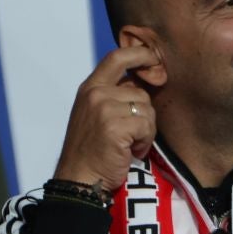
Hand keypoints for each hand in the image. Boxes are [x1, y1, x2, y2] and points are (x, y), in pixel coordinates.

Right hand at [51, 44, 160, 194]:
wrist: (79, 179)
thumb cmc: (90, 152)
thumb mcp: (93, 114)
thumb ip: (111, 95)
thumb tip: (141, 82)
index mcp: (89, 88)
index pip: (117, 57)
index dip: (139, 54)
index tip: (153, 58)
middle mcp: (96, 94)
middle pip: (140, 90)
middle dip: (143, 113)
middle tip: (131, 134)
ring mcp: (105, 109)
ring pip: (147, 108)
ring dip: (145, 130)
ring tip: (128, 144)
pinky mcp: (116, 126)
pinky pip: (147, 125)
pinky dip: (144, 142)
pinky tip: (130, 151)